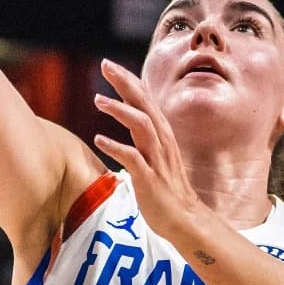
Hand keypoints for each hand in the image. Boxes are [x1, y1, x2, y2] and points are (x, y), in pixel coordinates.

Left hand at [92, 60, 219, 249]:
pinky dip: (116, 147)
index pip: (145, 100)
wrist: (185, 219)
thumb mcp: (157, 155)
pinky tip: (99, 139)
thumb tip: (132, 119)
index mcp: (161, 134)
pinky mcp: (150, 179)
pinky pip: (133, 158)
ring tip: (97, 100)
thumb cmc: (167, 188)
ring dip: (119, 111)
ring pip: (141, 125)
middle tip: (105, 65)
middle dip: (125, 83)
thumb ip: (146, 136)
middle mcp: (161, 141)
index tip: (110, 65)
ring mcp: (157, 159)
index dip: (129, 81)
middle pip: (144, 104)